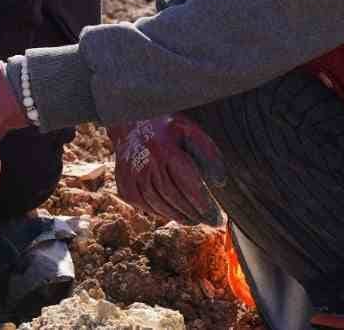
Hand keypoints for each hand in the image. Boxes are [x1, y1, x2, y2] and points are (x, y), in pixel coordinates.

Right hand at [109, 115, 224, 225]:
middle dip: (195, 214)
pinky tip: (173, 213)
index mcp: (165, 150)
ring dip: (179, 217)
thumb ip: (209, 153)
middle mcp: (146, 163)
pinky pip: (144, 206)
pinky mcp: (124, 185)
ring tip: (194, 219)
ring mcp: (131, 176)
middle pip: (174, 198)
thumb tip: (220, 182)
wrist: (130, 121)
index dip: (205, 205)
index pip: (189, 185)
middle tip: (210, 221)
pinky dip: (160, 213)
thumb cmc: (166, 128)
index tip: (218, 217)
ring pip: (158, 205)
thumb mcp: (191, 131)